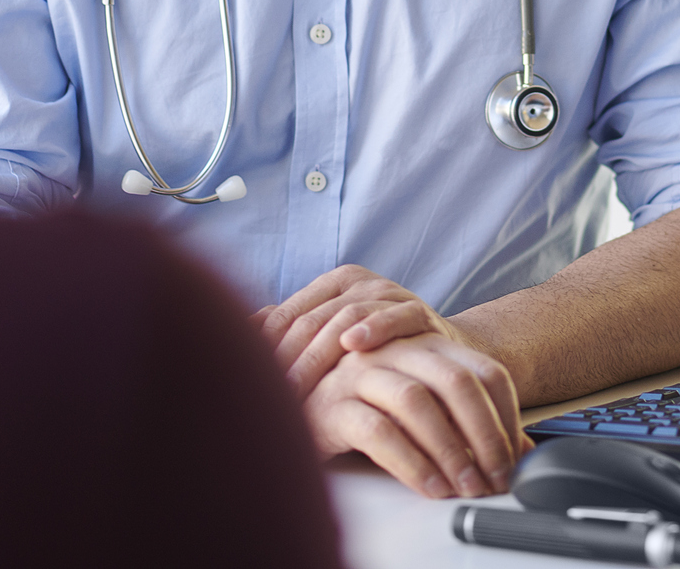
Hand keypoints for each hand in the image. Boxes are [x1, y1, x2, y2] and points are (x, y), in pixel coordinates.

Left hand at [255, 264, 460, 399]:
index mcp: (332, 285)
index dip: (264, 350)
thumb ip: (293, 336)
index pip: (287, 315)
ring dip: (318, 355)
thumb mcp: (334, 345)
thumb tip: (236, 336)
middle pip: (311, 319)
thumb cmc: (379, 356)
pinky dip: (374, 329)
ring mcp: (390, 294)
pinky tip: (353, 345)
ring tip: (296, 386)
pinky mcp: (420, 311)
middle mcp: (359, 283)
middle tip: (268, 397)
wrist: (443, 358)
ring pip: (345, 317)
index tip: (247, 386)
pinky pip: (395, 317)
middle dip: (286, 360)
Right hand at [306, 331, 531, 498]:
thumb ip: (471, 424)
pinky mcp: (332, 404)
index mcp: (426, 345)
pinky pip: (378, 430)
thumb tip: (527, 456)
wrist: (295, 404)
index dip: (507, 415)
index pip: (485, 370)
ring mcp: (361, 372)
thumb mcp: (426, 408)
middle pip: (457, 381)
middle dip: (486, 435)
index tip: (516, 457)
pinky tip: (429, 487)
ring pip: (417, 401)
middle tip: (497, 477)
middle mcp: (397, 350)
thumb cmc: (367, 407)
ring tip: (466, 487)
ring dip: (450, 451)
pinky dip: (411, 462)